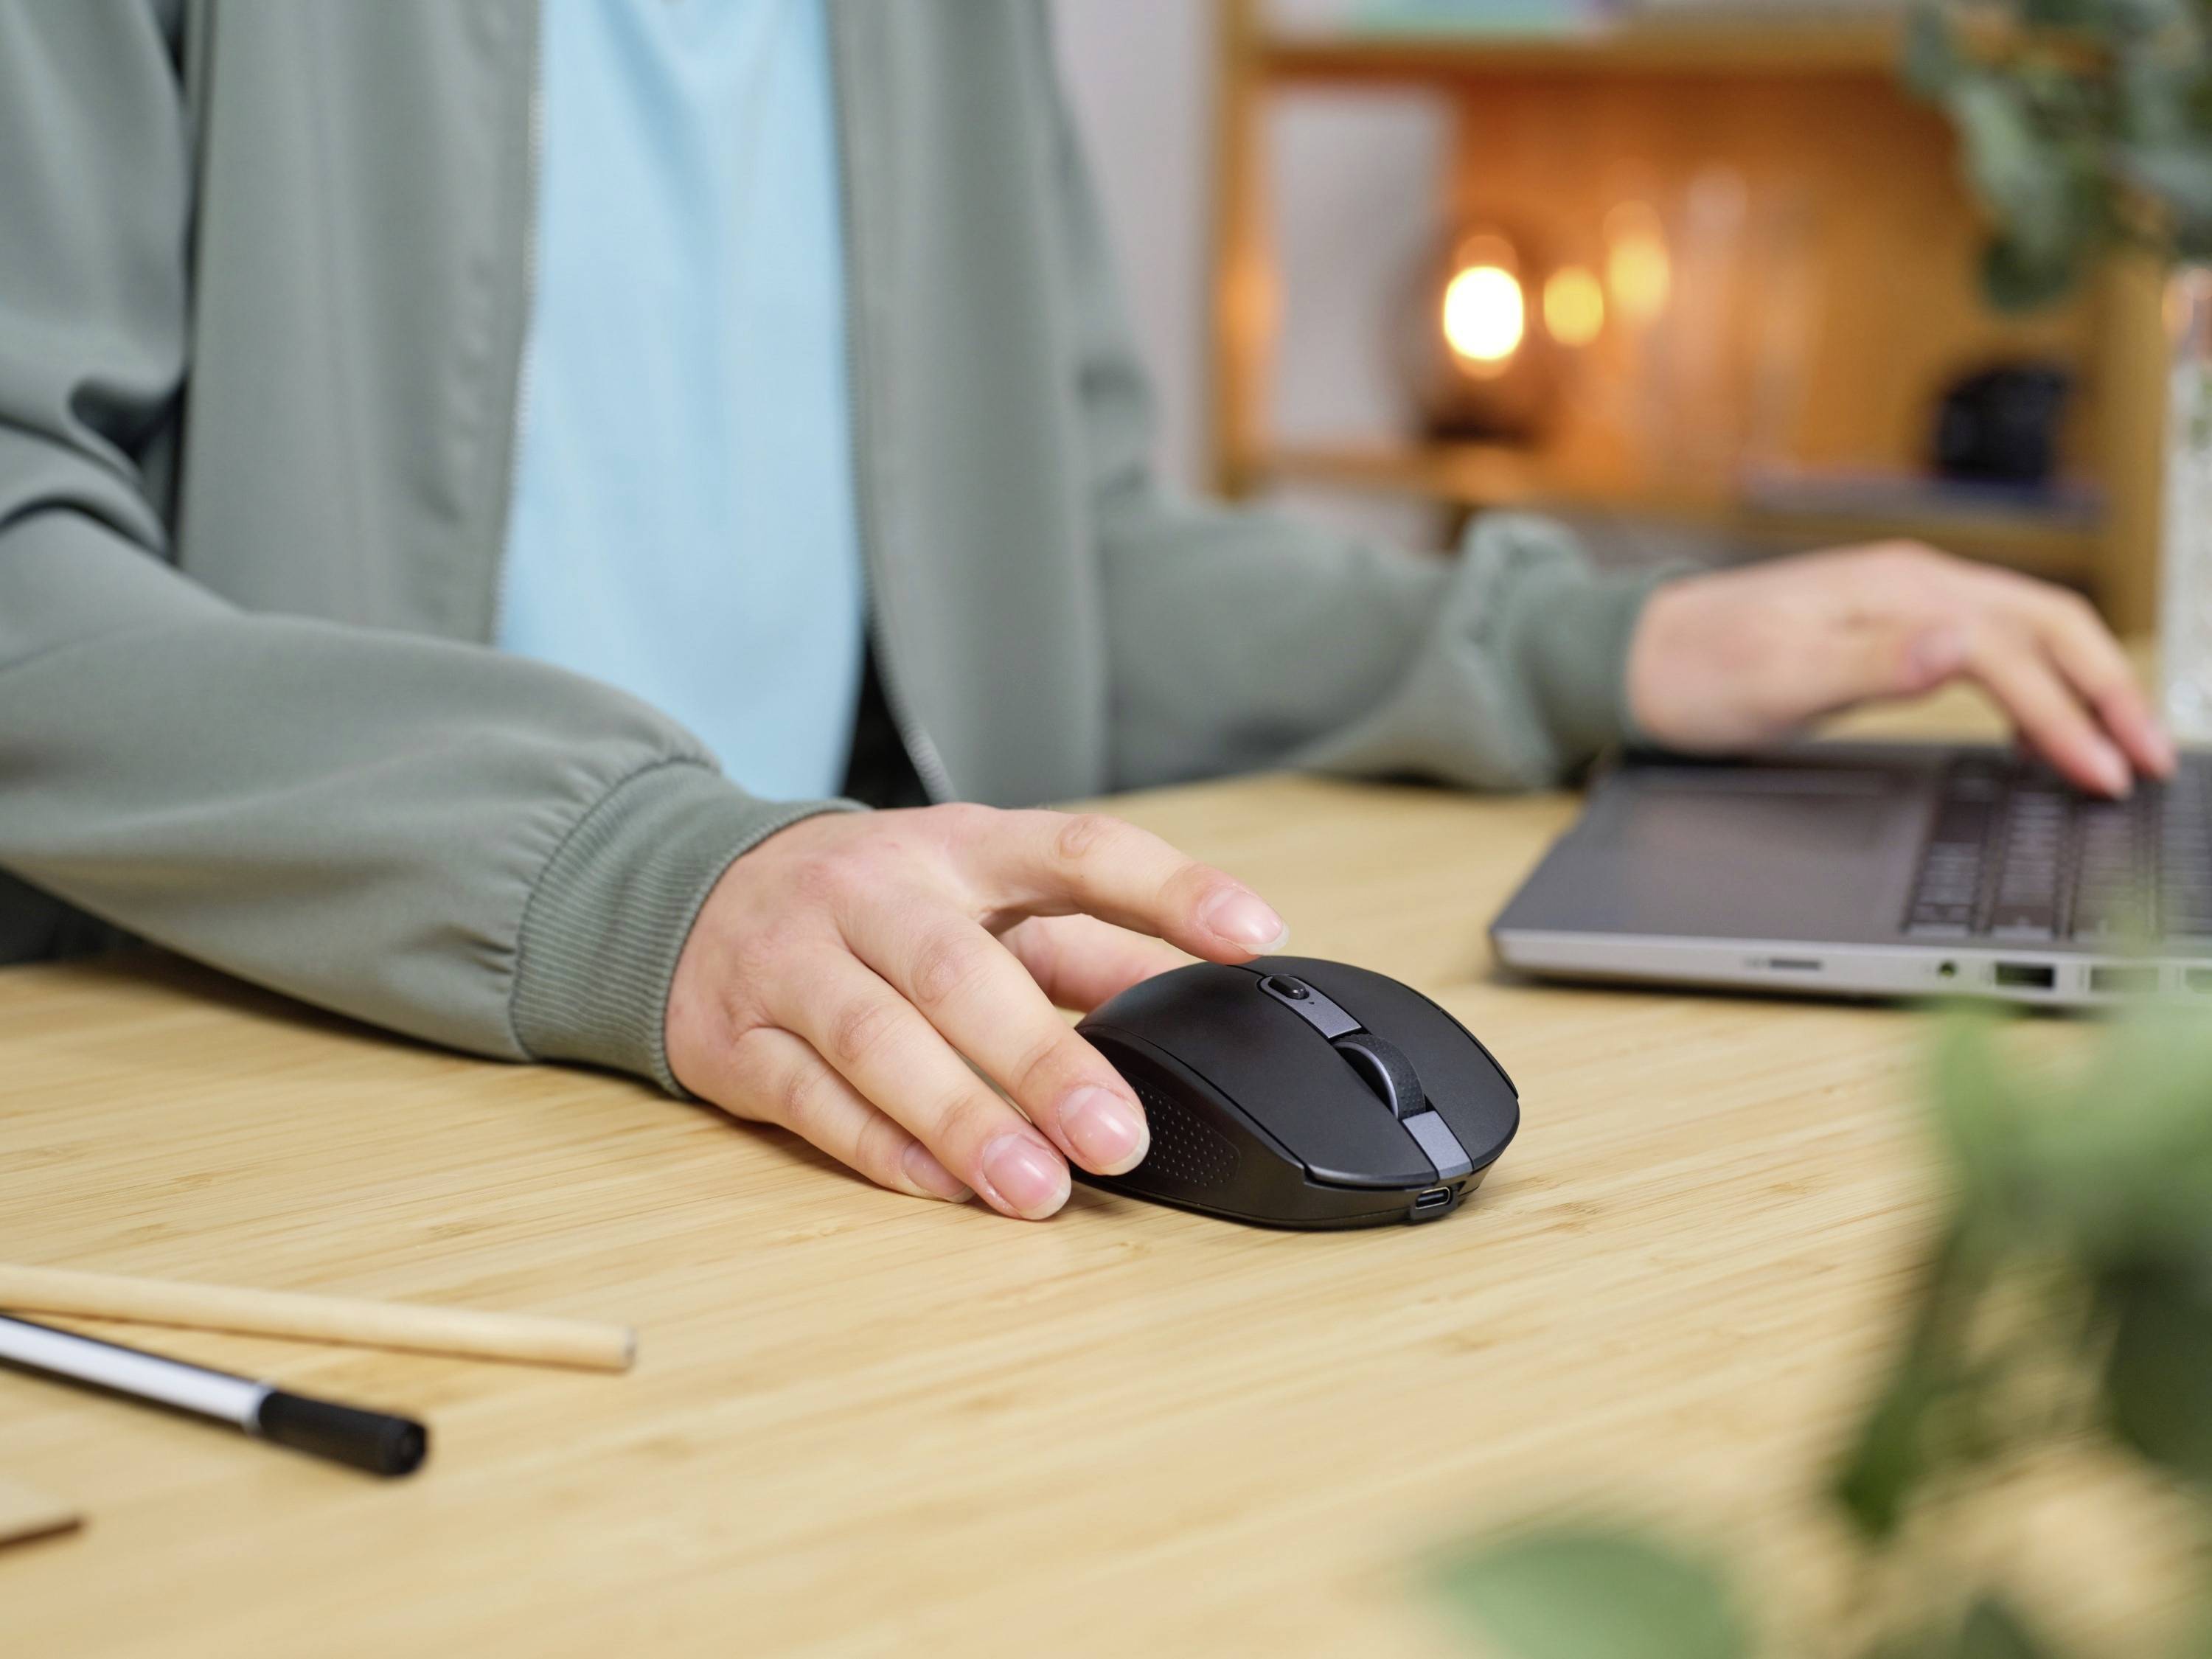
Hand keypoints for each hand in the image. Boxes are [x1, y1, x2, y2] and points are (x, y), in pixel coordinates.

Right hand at [664, 806, 1289, 1219]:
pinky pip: (812, 1101)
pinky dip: (883, 1150)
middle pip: (960, 971)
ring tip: (1038, 1191)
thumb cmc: (871, 905)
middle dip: (1044, 1060)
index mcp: (957, 847)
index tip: (1254, 934)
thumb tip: (1204, 1000)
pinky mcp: (735, 1039)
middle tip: (1120, 1138)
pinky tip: (946, 1188)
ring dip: (965, 1121)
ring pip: (880, 1042)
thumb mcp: (978, 895)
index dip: (1168, 888)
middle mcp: (870, 893)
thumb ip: (1088, 945)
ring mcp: (792, 963)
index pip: (1075, 850)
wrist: (684, 894)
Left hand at [1625, 543, 2174, 796]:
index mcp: (1895, 591)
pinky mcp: (1893, 622)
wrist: (1636, 656)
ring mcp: (1906, 598)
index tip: (2105, 777)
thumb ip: (1871, 664)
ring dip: (2083, 685)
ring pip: (2030, 631)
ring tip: (2119, 749)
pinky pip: (1995, 644)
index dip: (2069, 718)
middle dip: (2109, 693)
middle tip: (2149, 762)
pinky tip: (2041, 729)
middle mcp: (1912, 582)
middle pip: (2049, 626)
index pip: (2015, 652)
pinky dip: (2038, 683)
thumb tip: (1961, 646)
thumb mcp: (1776, 681)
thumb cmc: (1695, 673)